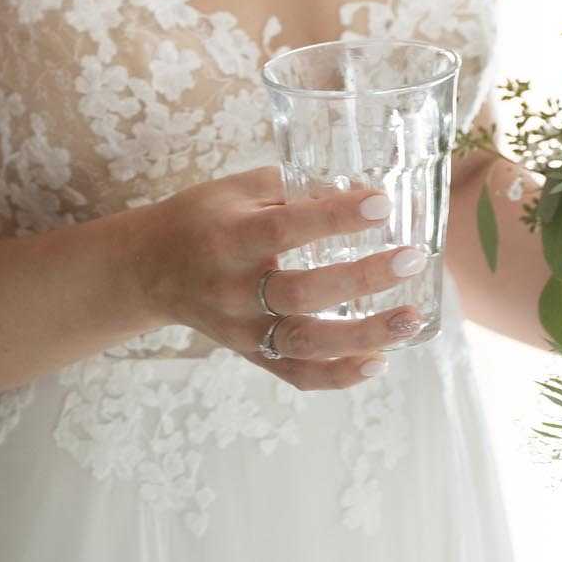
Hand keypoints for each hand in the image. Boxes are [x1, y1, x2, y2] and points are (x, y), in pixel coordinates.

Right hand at [139, 167, 427, 390]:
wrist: (149, 270)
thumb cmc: (200, 218)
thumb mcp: (235, 189)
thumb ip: (292, 187)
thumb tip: (356, 188)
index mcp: (230, 238)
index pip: (286, 228)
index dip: (334, 217)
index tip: (381, 204)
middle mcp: (235, 290)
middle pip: (303, 292)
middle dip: (363, 278)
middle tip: (411, 258)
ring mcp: (243, 330)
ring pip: (306, 343)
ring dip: (364, 335)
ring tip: (411, 317)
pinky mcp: (251, 354)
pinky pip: (297, 374)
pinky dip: (339, 375)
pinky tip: (380, 362)